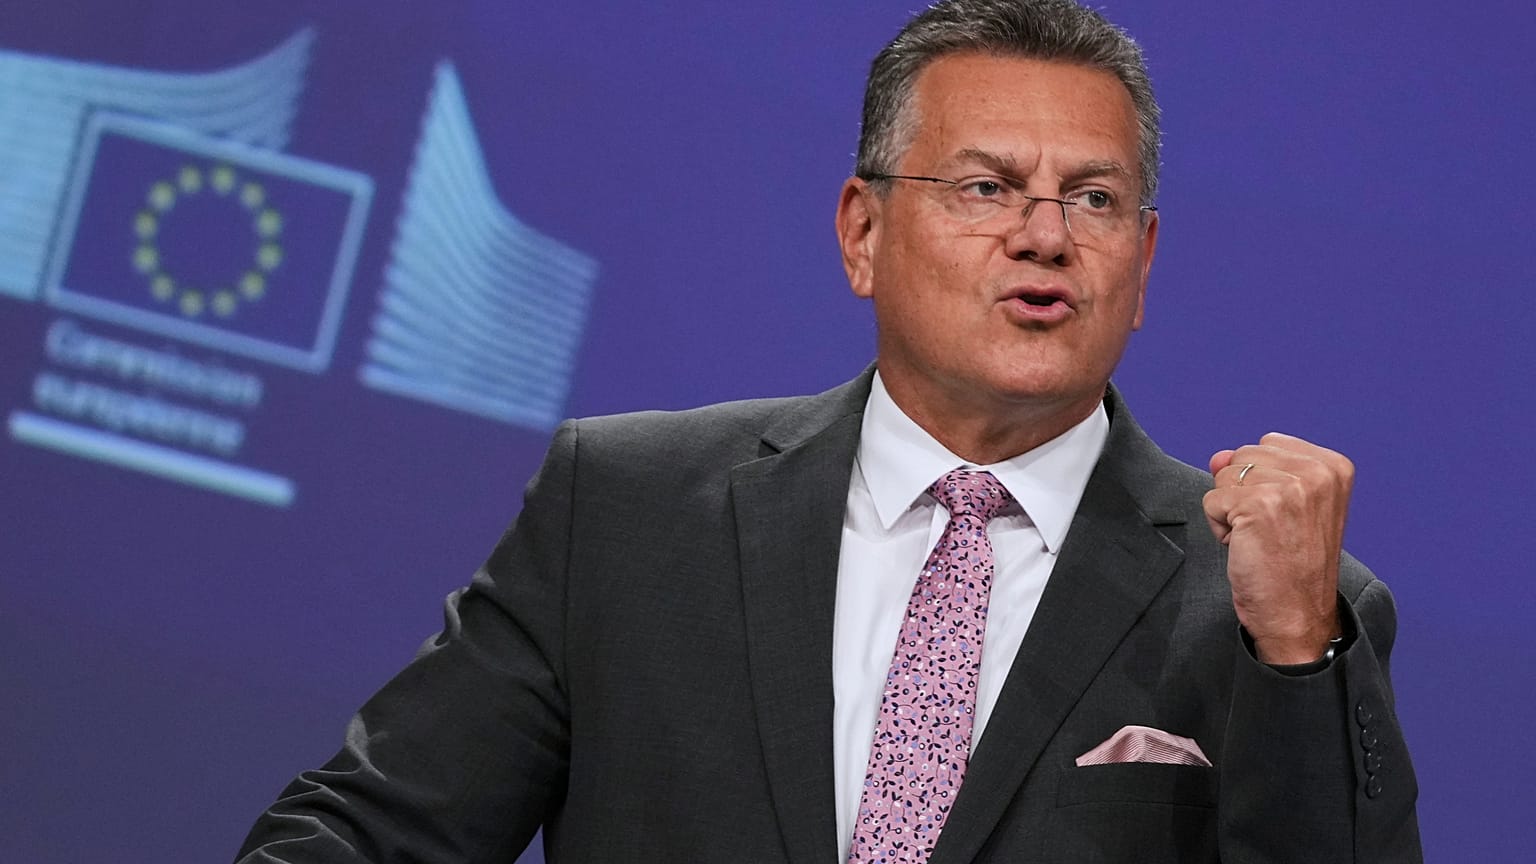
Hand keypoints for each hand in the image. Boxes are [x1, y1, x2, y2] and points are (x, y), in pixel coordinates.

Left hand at [1204, 433, 1352, 663]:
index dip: (1261, 481)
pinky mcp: (1258, 505)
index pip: (1266, 444)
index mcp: (1333, 466)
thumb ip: (1256, 470)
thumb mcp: (1284, 506)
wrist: (1297, 614)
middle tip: (1270, 531)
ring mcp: (1289, 487)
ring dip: (1230, 511)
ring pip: (1224, 477)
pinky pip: (1211, 500)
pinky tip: (1247, 548)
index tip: (1284, 516)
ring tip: (1260, 540)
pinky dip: (1219, 527)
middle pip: (1242, 457)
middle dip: (1242, 494)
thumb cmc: (1292, 565)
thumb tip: (1218, 456)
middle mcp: (1317, 471)